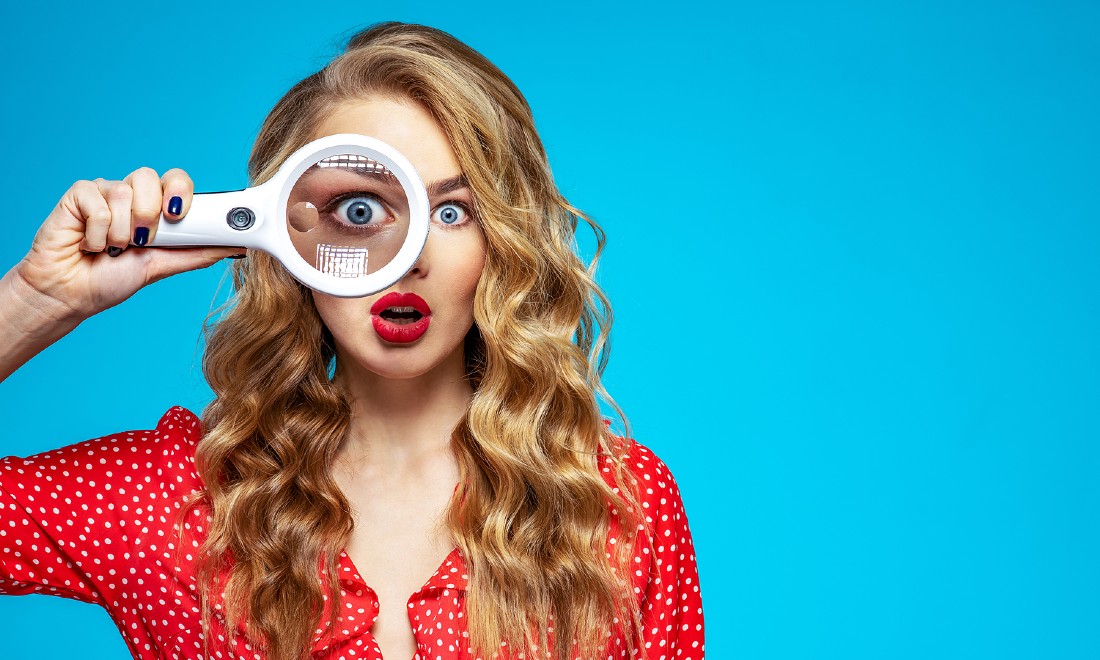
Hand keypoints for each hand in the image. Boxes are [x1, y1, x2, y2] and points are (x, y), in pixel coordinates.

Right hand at [13, 167, 244, 321]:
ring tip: (111, 248)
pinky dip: (97, 233)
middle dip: (149, 213)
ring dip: (120, 232)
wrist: (72, 295)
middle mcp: (130, 194)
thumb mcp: (162, 267)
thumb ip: (198, 253)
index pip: (176, 180)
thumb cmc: (112, 280)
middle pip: (149, 176)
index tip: (179, 215)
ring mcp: (104, 192)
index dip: (180, 191)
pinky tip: (90, 245)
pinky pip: (97, 203)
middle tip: (140, 240)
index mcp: (154, 207)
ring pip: (123, 192)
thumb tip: (238, 246)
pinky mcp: (78, 195)